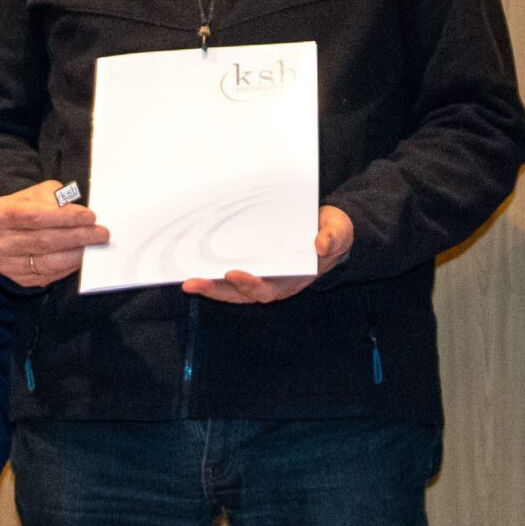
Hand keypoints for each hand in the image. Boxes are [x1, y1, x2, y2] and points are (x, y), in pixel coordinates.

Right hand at [0, 180, 107, 288]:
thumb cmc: (23, 209)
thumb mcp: (34, 194)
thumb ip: (55, 199)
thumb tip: (79, 213)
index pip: (36, 217)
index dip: (65, 217)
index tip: (90, 217)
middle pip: (44, 241)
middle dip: (77, 237)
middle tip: (101, 233)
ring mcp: (7, 264)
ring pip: (47, 262)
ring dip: (76, 255)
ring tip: (95, 246)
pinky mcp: (18, 280)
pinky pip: (48, 276)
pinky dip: (68, 267)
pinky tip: (81, 257)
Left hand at [184, 206, 350, 303]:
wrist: (329, 232)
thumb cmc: (332, 234)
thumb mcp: (338, 232)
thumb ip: (333, 238)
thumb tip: (321, 245)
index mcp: (292, 279)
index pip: (267, 289)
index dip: (249, 285)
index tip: (233, 274)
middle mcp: (273, 283)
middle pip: (240, 293)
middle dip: (216, 290)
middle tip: (192, 283)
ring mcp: (260, 276)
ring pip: (229, 288)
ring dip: (208, 285)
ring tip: (185, 280)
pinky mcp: (251, 265)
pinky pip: (227, 274)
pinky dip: (210, 273)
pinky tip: (191, 265)